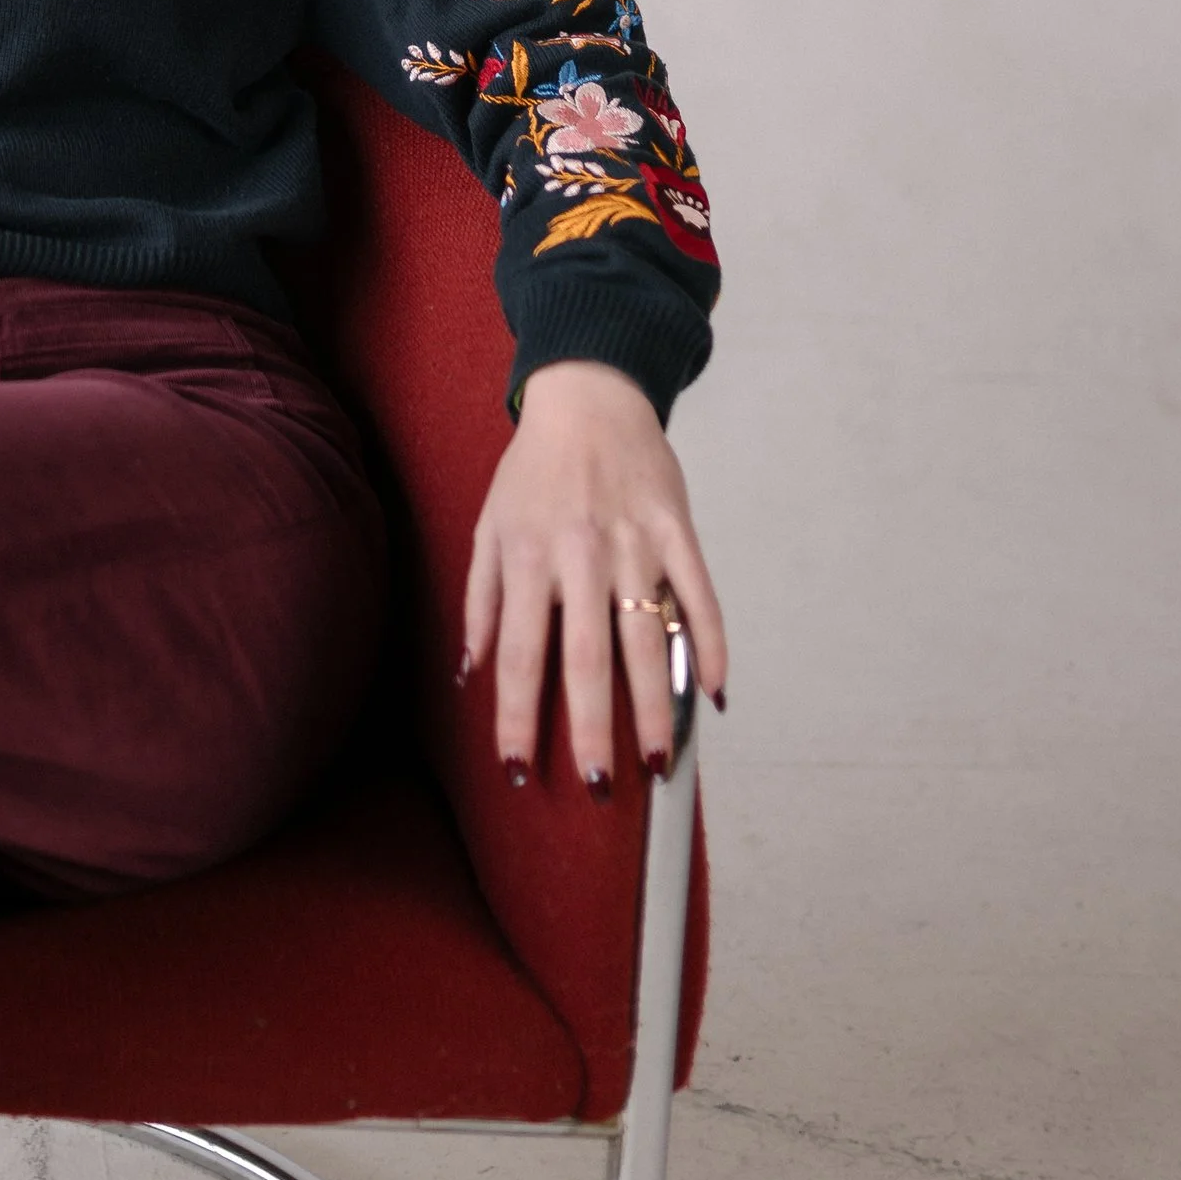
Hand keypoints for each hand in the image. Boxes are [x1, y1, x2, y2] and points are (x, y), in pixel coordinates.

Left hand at [462, 360, 726, 791]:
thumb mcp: (488, 526)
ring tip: (658, 762)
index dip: (517, 717)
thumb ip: (480, 600)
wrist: (589, 394)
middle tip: (601, 785)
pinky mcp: (677, 530)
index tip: (518, 771)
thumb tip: (469, 674)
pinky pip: (699, 597)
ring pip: (646, 638)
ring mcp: (633, 542)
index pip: (517, 654)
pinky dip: (709, 646)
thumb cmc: (532, 469)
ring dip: (655, 705)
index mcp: (527, 556)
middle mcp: (579, 554)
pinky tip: (711, 695)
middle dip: (591, 728)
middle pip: (585, 658)